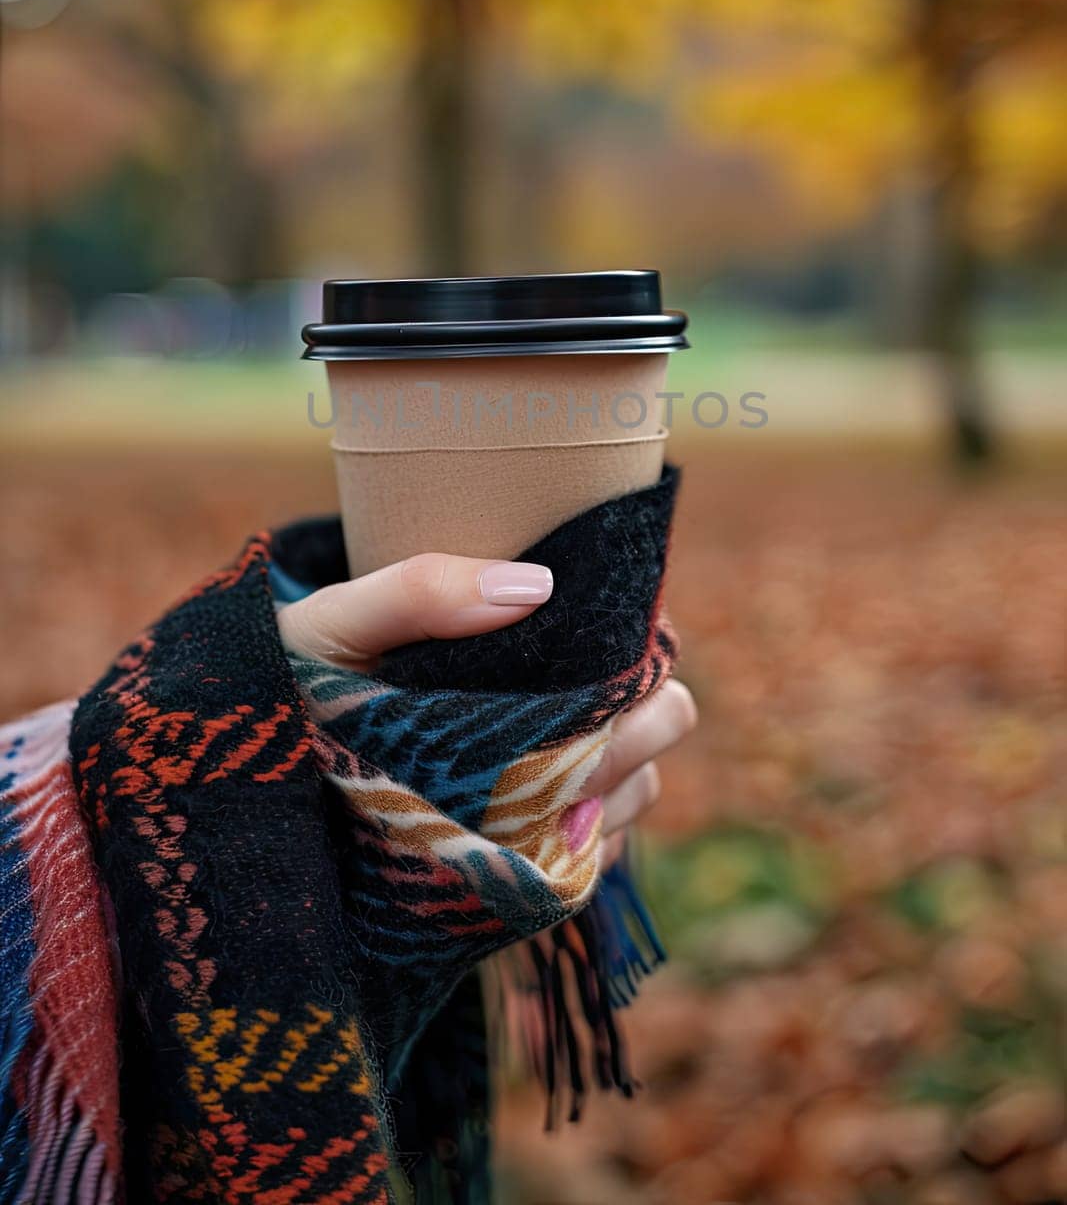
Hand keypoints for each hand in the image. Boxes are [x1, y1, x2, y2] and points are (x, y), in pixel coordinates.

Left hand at [278, 553, 695, 865]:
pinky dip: (585, 857)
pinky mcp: (526, 855)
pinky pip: (596, 859)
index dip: (647, 655)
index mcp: (530, 640)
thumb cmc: (290, 676)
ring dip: (614, 796)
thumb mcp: (338, 624)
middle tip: (573, 756)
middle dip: (638, 734)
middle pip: (663, 715)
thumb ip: (419, 589)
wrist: (237, 769)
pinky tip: (537, 853)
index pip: (641, 636)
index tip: (613, 675)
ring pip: (640, 787)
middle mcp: (555, 707)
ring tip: (547, 809)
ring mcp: (546, 784)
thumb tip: (535, 587)